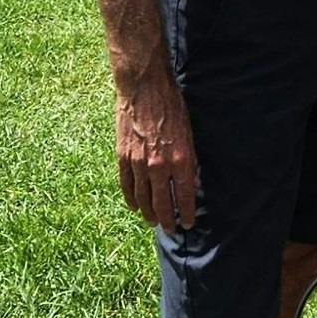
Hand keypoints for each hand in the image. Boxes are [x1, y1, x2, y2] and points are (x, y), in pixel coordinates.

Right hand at [115, 71, 198, 233]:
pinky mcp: (123, 156)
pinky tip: (136, 207)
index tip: (189, 224)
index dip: (186, 213)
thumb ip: (191, 160)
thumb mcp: (190, 132)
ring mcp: (138, 162)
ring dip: (149, 213)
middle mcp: (158, 165)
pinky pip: (126, 184)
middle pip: (162, 202)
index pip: (184, 196)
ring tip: (154, 223)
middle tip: (172, 230)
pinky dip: (131, 198)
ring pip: (143, 197)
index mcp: (180, 159)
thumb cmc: (172, 106)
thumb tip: (194, 182)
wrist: (144, 87)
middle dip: (168, 219)